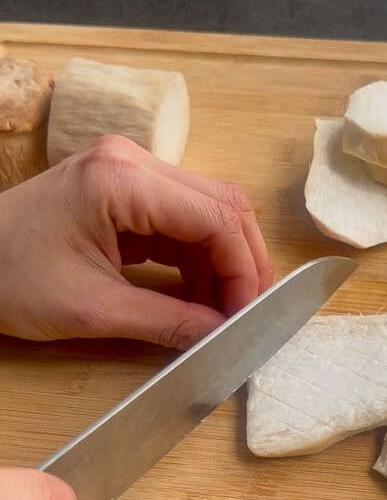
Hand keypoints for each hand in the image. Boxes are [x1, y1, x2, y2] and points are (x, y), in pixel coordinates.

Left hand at [0, 136, 272, 348]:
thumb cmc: (8, 279)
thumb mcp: (92, 310)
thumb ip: (167, 323)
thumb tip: (222, 338)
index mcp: (121, 180)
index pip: (215, 216)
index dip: (243, 269)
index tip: (249, 316)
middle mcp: (131, 162)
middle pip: (221, 204)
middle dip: (242, 262)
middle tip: (248, 314)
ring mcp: (128, 172)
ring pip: (207, 211)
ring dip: (222, 262)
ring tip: (223, 313)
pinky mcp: (123, 191)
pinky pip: (179, 220)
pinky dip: (197, 259)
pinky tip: (200, 296)